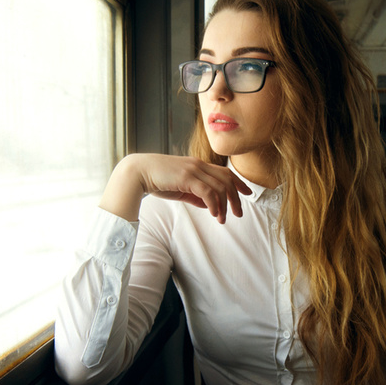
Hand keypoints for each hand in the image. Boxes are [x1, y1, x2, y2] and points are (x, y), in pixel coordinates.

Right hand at [100, 154, 250, 223]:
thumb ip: (194, 195)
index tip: (248, 194)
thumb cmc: (156, 181)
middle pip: (227, 179)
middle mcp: (198, 165)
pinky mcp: (186, 177)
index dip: (239, 183)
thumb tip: (209, 205)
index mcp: (198, 165)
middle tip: (239, 214)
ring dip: (225, 205)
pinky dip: (214, 204)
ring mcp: (193, 170)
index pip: (225, 172)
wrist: (137, 172)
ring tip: (223, 219)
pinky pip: (208, 192)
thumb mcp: (180, 189)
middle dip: (236, 198)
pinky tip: (215, 214)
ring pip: (219, 187)